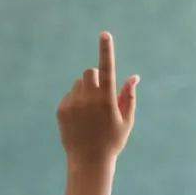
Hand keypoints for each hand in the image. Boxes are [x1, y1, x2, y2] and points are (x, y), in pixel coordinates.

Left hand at [56, 32, 137, 162]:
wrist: (88, 161)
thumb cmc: (113, 141)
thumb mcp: (126, 120)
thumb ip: (128, 96)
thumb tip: (134, 77)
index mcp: (106, 99)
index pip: (107, 68)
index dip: (106, 50)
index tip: (104, 34)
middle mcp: (88, 98)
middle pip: (90, 72)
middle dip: (96, 78)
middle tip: (101, 96)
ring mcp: (73, 102)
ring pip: (79, 83)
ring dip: (86, 90)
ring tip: (91, 112)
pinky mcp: (61, 108)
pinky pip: (70, 95)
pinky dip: (76, 101)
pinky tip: (81, 120)